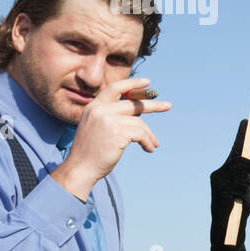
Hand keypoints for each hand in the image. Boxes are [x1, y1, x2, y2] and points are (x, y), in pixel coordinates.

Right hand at [51, 77, 171, 200]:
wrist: (81, 168)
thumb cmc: (91, 151)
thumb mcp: (98, 127)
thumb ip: (112, 116)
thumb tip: (139, 111)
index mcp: (93, 107)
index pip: (114, 88)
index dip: (132, 83)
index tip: (147, 82)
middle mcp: (100, 110)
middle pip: (133, 104)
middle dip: (153, 106)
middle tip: (168, 106)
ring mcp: (108, 120)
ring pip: (139, 123)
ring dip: (149, 135)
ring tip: (153, 145)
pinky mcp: (117, 132)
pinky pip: (141, 134)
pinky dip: (148, 142)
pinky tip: (150, 149)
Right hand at [209, 119, 249, 250]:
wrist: (226, 232)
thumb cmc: (237, 209)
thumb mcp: (246, 188)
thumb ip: (247, 173)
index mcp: (223, 171)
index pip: (235, 150)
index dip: (242, 135)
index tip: (247, 121)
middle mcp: (218, 173)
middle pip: (244, 161)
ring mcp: (218, 182)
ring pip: (245, 174)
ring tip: (247, 196)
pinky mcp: (220, 192)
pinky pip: (243, 188)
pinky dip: (248, 196)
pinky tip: (242, 203)